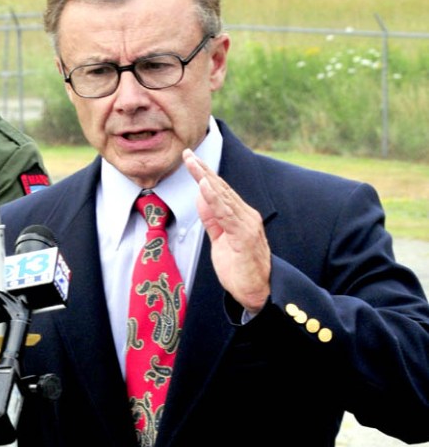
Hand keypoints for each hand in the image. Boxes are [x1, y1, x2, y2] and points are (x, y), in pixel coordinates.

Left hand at [183, 149, 270, 312]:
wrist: (259, 293)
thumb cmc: (240, 268)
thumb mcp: (220, 240)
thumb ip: (212, 219)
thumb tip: (201, 197)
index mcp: (240, 216)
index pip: (220, 191)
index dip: (204, 174)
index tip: (191, 159)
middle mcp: (246, 215)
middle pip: (221, 188)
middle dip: (203, 170)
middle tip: (187, 153)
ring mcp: (247, 224)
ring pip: (223, 196)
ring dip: (206, 178)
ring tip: (193, 162)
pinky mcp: (244, 236)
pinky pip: (226, 214)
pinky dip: (214, 199)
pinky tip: (205, 186)